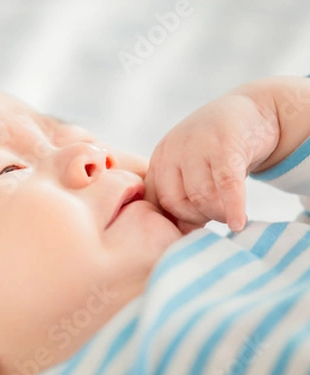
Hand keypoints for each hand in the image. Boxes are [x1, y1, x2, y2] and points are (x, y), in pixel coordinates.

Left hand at [144, 93, 278, 233]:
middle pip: (175, 201)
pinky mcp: (226, 144)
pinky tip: (238, 223)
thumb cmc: (217, 148)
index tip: (189, 229)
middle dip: (195, 218)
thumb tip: (179, 233)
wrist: (253, 109)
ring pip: (200, 196)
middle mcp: (173, 150)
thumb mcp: (189, 165)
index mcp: (160, 157)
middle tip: (213, 219)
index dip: (171, 221)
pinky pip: (227, 185)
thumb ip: (179, 192)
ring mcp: (198, 145)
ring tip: (228, 215)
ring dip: (216, 214)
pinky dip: (233, 208)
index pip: (154, 200)